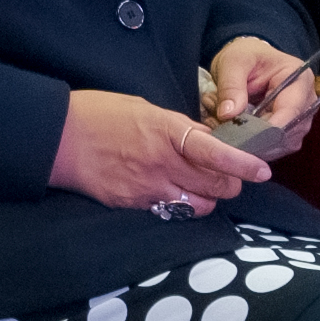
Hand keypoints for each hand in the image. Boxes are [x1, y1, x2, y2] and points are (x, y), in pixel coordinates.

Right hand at [50, 89, 272, 214]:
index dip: (243, 164)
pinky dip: (178, 205)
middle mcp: (161, 164)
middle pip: (216, 186)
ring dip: (206, 198)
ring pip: (198, 206)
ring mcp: (146, 188)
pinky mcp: (132, 205)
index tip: (262, 170)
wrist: (57, 138)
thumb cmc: (99, 113)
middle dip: (229, 183)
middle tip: (227, 175)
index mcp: (166, 132)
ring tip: (197, 186)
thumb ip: (177, 127)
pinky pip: (169, 212)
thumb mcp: (145, 108)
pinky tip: (169, 194)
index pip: (215, 154)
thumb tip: (203, 141)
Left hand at [204, 35, 317, 159]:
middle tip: (228, 137)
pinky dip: (256, 148)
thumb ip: (231, 86)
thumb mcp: (233, 62)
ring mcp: (300, 120)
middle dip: (258, 138)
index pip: (290, 110)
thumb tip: (228, 115)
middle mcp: (307, 103)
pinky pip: (276, 149)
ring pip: (281, 145)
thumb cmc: (245, 57)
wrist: (248, 62)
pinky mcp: (290, 133)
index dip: (268, 128)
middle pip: (288, 132)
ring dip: (255, 145)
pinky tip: (238, 140)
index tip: (242, 137)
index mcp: (300, 80)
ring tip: (230, 135)